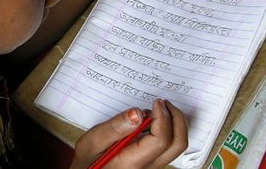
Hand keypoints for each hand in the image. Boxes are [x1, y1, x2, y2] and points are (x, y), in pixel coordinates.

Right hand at [71, 99, 187, 168]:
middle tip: (163, 103)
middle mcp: (148, 168)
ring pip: (176, 146)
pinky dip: (168, 130)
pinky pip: (169, 147)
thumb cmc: (88, 160)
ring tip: (159, 110)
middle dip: (176, 118)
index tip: (156, 103)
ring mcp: (152, 167)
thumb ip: (115, 127)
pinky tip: (153, 121)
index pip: (161, 140)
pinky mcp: (152, 164)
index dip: (163, 117)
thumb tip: (137, 113)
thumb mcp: (93, 142)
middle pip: (177, 144)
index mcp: (133, 163)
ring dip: (174, 124)